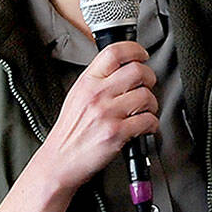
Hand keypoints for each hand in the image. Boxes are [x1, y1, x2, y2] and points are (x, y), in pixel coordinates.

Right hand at [28, 41, 158, 190]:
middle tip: (147, 86)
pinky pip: (147, 120)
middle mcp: (97, 95)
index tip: (142, 55)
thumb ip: (98, 81)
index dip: (135, 50)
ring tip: (144, 110)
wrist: (59, 161)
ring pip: (146, 96)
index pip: (114, 52)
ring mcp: (107, 114)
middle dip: (149, 78)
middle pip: (137, 71)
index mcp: (87, 82)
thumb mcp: (77, 97)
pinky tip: (144, 126)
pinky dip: (152, 124)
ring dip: (152, 104)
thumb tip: (123, 68)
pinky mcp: (116, 133)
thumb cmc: (70, 132)